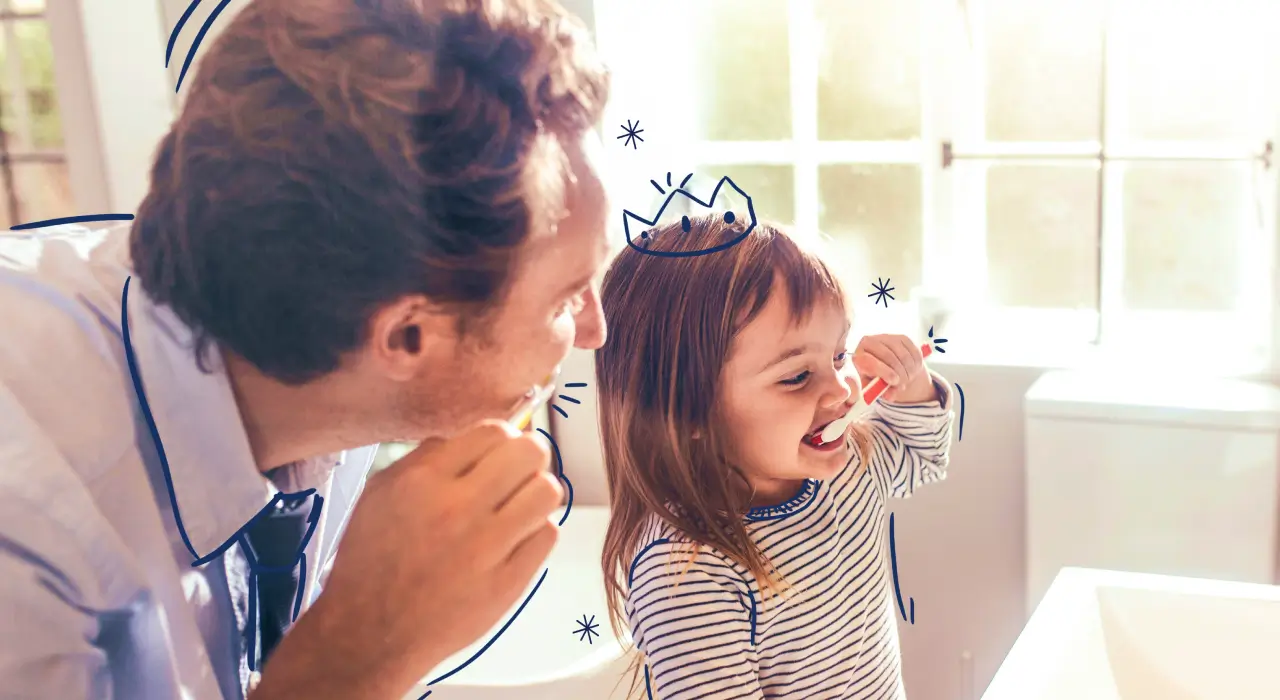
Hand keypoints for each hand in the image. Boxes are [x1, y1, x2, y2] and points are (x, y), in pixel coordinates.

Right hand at [253, 421, 562, 699]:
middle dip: (528, 457)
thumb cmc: (372, 564)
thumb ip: (424, 459)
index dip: (502, 437)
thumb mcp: (379, 495)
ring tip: (518, 506)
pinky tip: (514, 540)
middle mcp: (457, 509)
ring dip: (536, 494)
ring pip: (547, 492)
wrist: (369, 634)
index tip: (500, 450)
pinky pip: (547, 535)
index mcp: (423, 481)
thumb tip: (467, 437)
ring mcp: (486, 548)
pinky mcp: (507, 582)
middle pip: (529, 453)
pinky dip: (535, 532)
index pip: (493, 431)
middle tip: (518, 472)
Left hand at [852, 334, 935, 403]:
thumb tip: (890, 396)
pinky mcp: (901, 337)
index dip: (883, 372)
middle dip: (899, 372)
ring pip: (902, 354)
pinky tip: (913, 369)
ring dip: (909, 369)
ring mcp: (886, 337)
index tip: (894, 381)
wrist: (888, 367)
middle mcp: (870, 342)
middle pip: (887, 356)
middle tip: (904, 383)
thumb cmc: (878, 378)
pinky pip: (912, 350)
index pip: (869, 361)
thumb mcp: (876, 388)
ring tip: (908, 378)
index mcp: (858, 356)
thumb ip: (882, 392)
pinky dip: (916, 363)